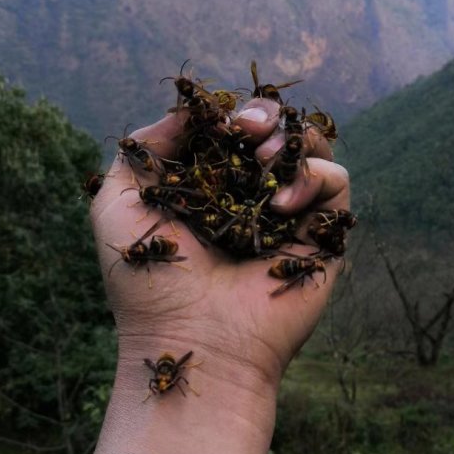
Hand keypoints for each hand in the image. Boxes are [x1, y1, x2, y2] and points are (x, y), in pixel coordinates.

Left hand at [88, 97, 350, 453]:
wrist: (195, 342)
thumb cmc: (150, 283)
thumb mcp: (118, 205)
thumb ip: (143, 149)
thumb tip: (189, 110)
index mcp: (209, 188)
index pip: (228, 128)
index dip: (226, 114)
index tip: (217, 121)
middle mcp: (252, 197)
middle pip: (274, 129)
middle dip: (262, 115)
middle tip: (245, 130)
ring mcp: (291, 215)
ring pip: (310, 146)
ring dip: (288, 138)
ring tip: (261, 160)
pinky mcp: (324, 235)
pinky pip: (336, 180)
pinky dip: (311, 176)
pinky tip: (279, 206)